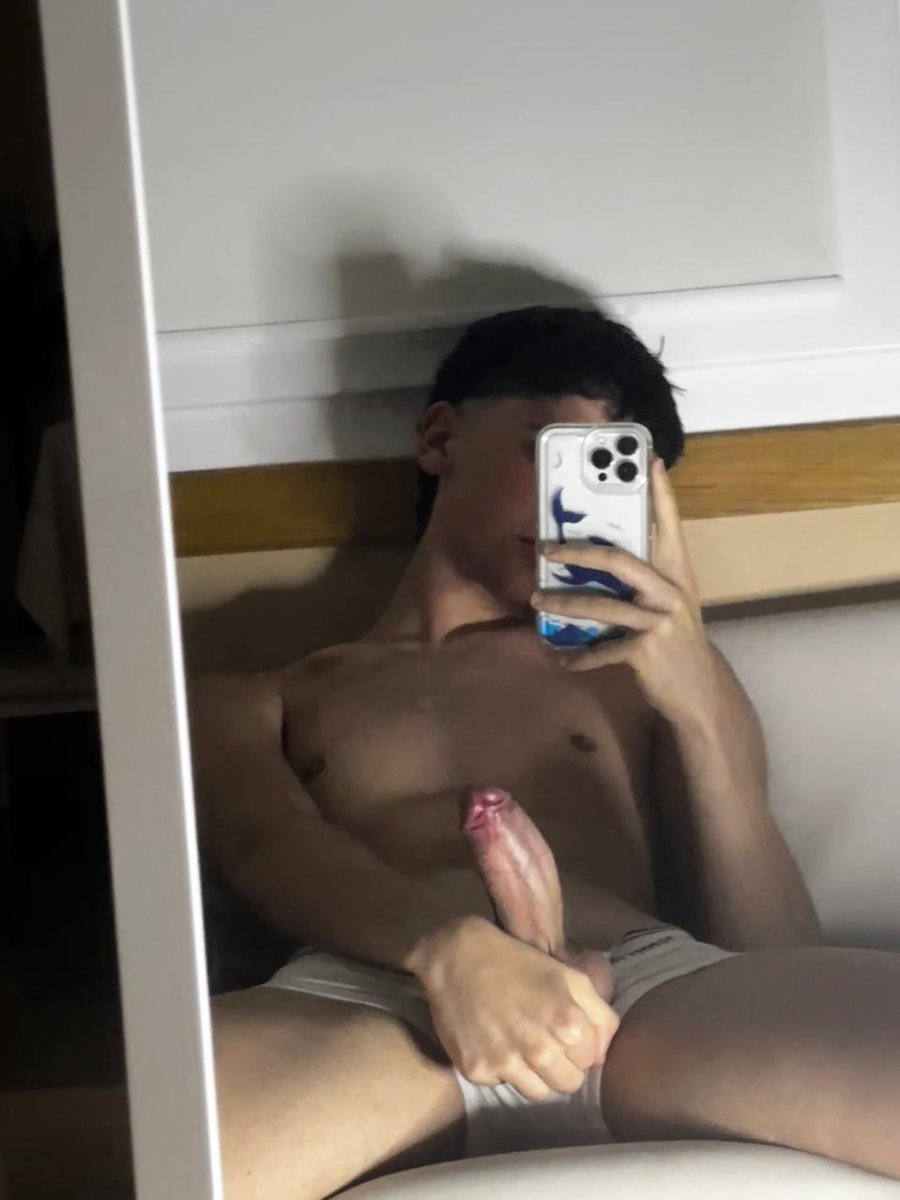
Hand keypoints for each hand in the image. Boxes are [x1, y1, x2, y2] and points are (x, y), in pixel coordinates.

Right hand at [409, 916, 618, 1100]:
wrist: (458, 956)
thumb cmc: (519, 963)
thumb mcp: (570, 978)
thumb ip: (600, 1017)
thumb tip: (603, 1058)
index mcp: (568, 1025)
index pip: (589, 1062)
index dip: (577, 1045)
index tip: (560, 1029)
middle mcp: (540, 1051)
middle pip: (568, 1084)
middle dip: (561, 1064)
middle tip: (543, 1039)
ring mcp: (507, 1064)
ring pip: (539, 1093)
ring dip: (535, 1073)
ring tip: (521, 1043)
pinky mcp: (478, 1071)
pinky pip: (503, 1084)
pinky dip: (502, 1068)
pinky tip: (495, 1040)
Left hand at [532, 457, 717, 722]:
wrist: (699, 691)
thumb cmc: (675, 639)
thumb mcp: (668, 601)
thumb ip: (644, 576)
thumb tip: (599, 552)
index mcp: (677, 572)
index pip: (668, 523)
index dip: (659, 491)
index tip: (648, 457)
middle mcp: (671, 591)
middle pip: (621, 560)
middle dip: (579, 553)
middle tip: (545, 549)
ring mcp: (660, 621)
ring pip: (603, 606)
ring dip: (565, 605)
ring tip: (537, 602)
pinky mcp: (647, 652)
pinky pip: (602, 651)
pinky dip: (579, 657)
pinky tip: (559, 658)